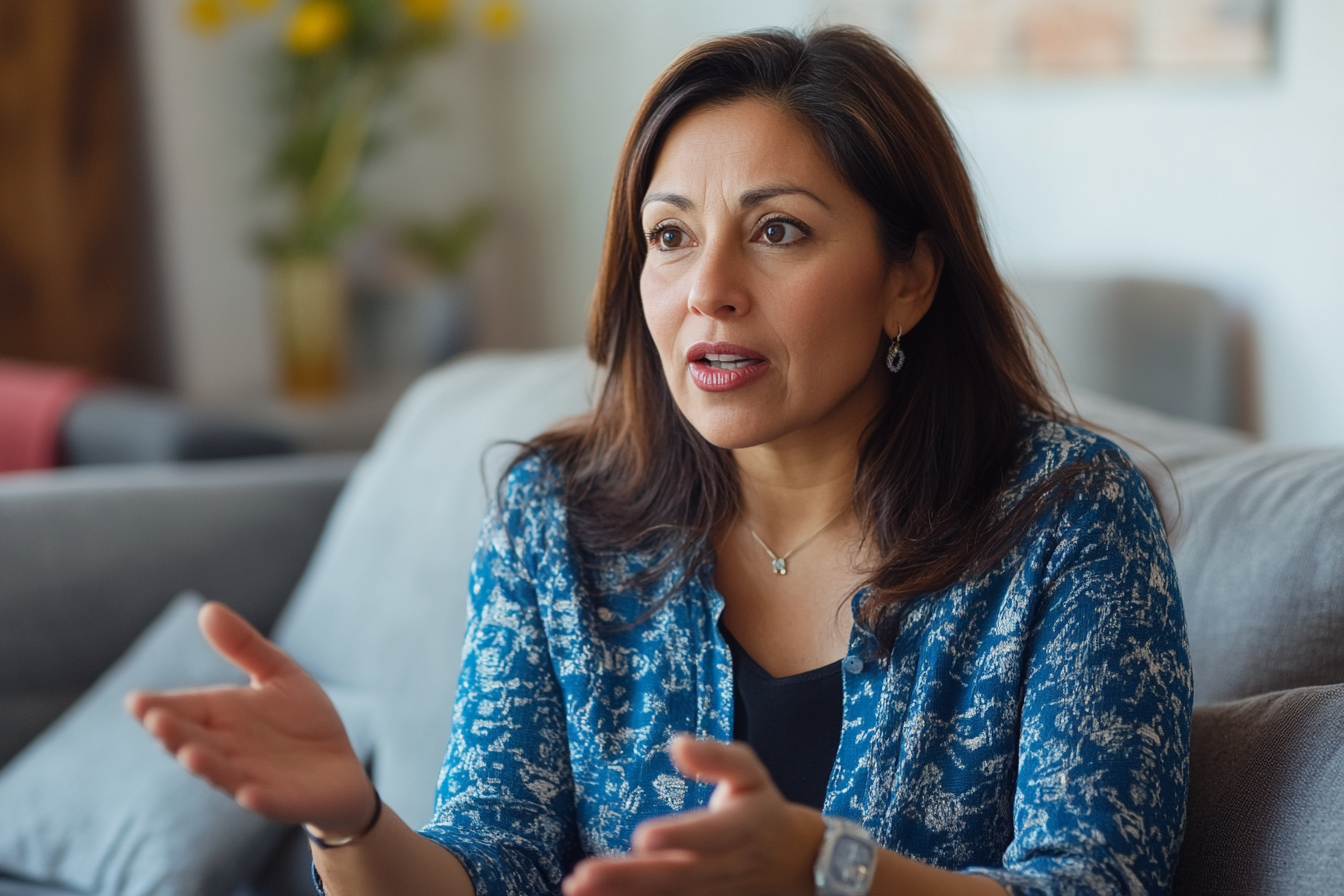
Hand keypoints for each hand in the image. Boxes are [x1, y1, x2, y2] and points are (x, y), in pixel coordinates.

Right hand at [125, 601, 374, 838]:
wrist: (343, 767)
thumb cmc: (303, 720)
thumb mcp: (279, 674)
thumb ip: (245, 647)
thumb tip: (207, 609)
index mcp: (221, 716)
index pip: (183, 709)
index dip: (158, 707)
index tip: (135, 701)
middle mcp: (227, 749)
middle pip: (193, 741)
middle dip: (174, 733)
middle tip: (154, 719)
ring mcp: (252, 777)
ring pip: (222, 773)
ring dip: (205, 766)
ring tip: (189, 755)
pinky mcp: (283, 799)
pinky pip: (267, 800)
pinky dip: (256, 797)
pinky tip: (248, 793)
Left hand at [562, 735, 824, 895]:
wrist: (801, 865)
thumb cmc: (762, 809)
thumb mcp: (750, 773)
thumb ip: (716, 757)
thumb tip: (677, 743)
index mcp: (740, 827)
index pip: (710, 835)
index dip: (680, 837)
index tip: (643, 836)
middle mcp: (725, 867)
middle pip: (675, 877)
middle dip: (627, 878)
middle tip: (583, 876)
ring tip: (577, 889)